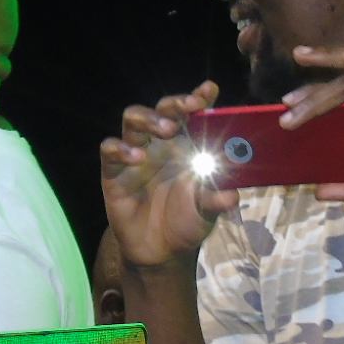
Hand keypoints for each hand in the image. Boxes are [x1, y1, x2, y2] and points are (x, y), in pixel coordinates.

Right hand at [99, 81, 238, 267]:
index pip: (190, 114)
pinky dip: (121, 149)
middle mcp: (159, 144)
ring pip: (133, 119)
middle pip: (162, 108)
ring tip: (166, 129)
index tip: (209, 90)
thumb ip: (216, 199)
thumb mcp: (206, 212)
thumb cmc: (186, 222)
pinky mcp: (113, 172)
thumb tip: (233, 195)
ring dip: (149, 118)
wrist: (160, 252)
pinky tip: (137, 158)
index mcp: (185, 146)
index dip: (199, 98)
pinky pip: (109, 150)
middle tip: (190, 107)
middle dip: (175, 103)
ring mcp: (134, 155)